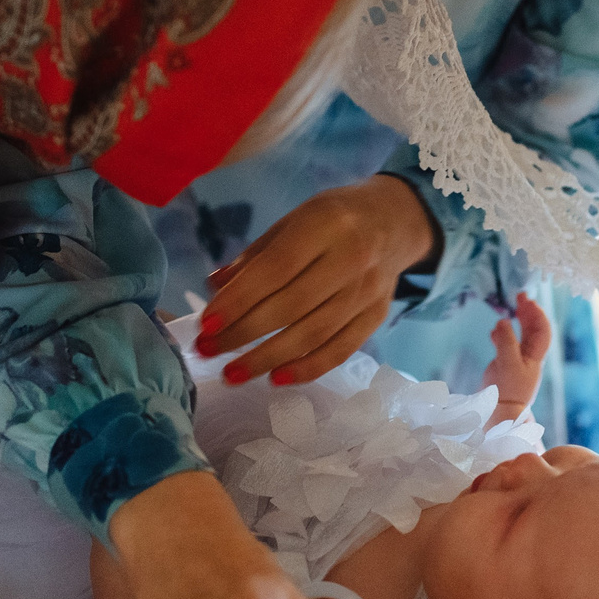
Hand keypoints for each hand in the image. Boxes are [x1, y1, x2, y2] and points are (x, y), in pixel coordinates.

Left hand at [196, 175, 439, 384]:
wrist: (392, 221)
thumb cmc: (331, 219)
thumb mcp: (291, 222)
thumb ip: (254, 257)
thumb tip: (214, 291)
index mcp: (324, 224)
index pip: (276, 269)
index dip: (239, 300)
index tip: (206, 324)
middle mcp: (351, 257)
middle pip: (292, 306)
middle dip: (244, 334)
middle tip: (207, 350)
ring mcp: (368, 290)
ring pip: (314, 333)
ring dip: (268, 359)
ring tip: (232, 374)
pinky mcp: (377, 315)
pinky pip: (341, 349)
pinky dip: (308, 368)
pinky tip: (276, 379)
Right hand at [482, 292, 551, 423]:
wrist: (501, 413)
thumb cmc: (508, 390)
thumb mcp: (507, 363)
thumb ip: (505, 341)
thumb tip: (503, 321)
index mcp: (534, 356)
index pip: (542, 330)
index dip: (537, 314)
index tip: (528, 301)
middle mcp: (528, 357)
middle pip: (533, 330)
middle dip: (528, 312)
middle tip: (520, 296)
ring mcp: (517, 361)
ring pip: (521, 336)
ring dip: (517, 321)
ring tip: (510, 308)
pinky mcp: (505, 366)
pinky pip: (506, 345)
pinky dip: (502, 335)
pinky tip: (493, 331)